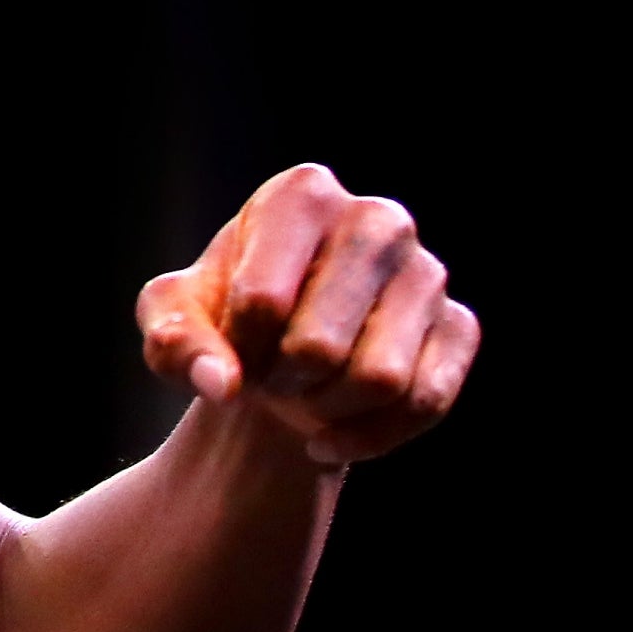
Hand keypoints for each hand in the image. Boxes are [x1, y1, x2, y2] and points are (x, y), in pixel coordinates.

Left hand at [136, 164, 479, 465]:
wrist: (278, 348)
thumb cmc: (222, 317)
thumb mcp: (173, 319)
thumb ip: (174, 343)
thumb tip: (222, 384)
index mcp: (302, 194)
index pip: (261, 300)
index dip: (233, 349)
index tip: (229, 350)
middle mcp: (377, 220)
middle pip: (320, 346)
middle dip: (280, 382)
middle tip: (267, 377)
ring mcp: (427, 271)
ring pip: (380, 380)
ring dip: (324, 410)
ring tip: (300, 394)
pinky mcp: (459, 325)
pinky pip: (423, 403)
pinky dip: (367, 438)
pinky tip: (325, 437)